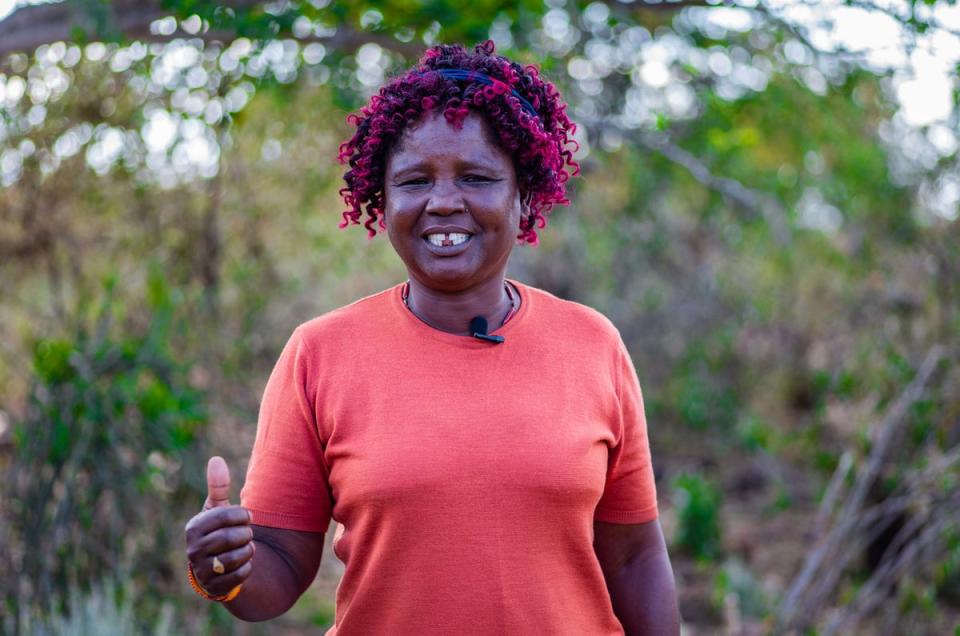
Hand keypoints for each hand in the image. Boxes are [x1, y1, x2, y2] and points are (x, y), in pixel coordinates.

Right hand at [184, 456, 254, 596]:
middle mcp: (193, 551)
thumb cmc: (220, 531)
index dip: (242, 515)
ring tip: (246, 548)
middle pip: (230, 537)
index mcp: (194, 528)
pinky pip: (240, 575)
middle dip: (246, 534)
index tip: (248, 516)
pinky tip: (243, 563)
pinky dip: (248, 567)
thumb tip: (216, 459)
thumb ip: (218, 487)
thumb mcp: (218, 509)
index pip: (224, 516)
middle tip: (248, 534)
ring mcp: (202, 571)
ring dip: (248, 550)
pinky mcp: (214, 588)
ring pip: (236, 556)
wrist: (220, 565)